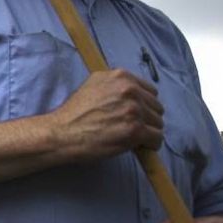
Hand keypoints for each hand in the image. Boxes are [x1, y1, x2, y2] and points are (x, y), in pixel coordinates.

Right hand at [48, 68, 163, 161]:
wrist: (63, 132)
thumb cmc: (76, 112)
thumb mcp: (93, 85)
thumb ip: (115, 85)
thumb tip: (135, 93)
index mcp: (120, 76)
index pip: (150, 91)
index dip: (143, 104)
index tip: (133, 114)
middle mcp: (129, 89)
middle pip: (156, 107)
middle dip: (147, 118)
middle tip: (131, 126)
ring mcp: (134, 109)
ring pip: (158, 123)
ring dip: (148, 132)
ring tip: (131, 136)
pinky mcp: (135, 130)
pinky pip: (157, 138)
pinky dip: (149, 145)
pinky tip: (137, 146)